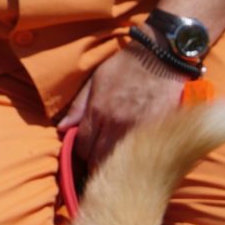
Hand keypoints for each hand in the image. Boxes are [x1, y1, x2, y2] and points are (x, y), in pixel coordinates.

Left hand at [58, 42, 184, 167]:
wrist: (161, 58)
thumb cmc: (127, 66)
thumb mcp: (96, 79)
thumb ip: (79, 106)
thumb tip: (62, 128)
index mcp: (98, 111)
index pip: (82, 147)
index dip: (82, 152)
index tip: (87, 151)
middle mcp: (116, 125)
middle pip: (100, 160)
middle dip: (97, 164)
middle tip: (100, 163)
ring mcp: (138, 132)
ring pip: (121, 163)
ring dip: (117, 166)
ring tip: (117, 165)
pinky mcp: (157, 134)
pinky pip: (142, 157)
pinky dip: (137, 160)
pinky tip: (137, 157)